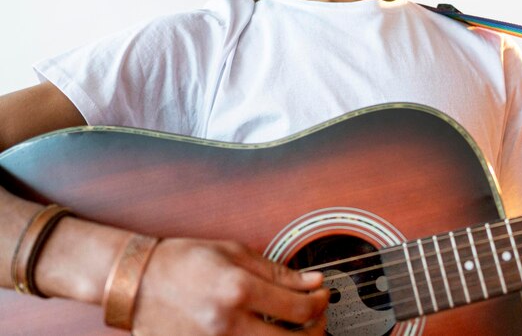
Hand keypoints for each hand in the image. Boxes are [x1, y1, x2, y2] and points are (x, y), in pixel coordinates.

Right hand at [133, 238, 328, 334]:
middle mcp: (228, 325)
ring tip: (296, 328)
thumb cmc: (184, 260)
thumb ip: (277, 270)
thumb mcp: (233, 252)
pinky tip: (266, 332)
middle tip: (317, 316)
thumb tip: (312, 281)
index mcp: (238, 290)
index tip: (322, 294)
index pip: (298, 308)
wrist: (139, 283)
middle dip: (315, 331)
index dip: (319, 302)